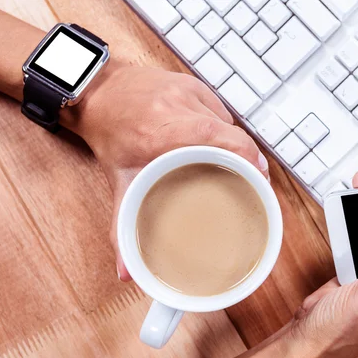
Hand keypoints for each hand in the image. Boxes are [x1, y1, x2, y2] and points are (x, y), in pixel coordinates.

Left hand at [62, 62, 268, 280]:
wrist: (98, 91)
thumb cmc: (110, 136)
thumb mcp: (118, 180)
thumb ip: (122, 227)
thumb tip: (128, 273)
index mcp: (160, 131)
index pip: (218, 138)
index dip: (246, 157)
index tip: (259, 179)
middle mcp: (178, 106)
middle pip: (230, 133)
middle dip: (249, 158)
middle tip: (256, 183)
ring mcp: (189, 91)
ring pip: (229, 123)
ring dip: (237, 146)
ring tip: (240, 168)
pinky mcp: (196, 84)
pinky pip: (222, 112)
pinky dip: (226, 131)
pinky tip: (223, 146)